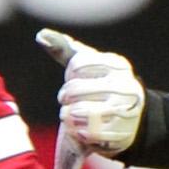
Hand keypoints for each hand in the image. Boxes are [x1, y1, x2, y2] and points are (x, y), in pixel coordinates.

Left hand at [36, 27, 147, 168]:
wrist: (128, 121)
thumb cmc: (99, 86)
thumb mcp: (86, 65)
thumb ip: (63, 48)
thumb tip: (41, 35)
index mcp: (118, 65)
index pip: (78, 64)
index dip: (71, 73)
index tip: (74, 77)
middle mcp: (125, 86)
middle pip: (75, 89)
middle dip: (65, 95)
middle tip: (66, 100)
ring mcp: (125, 111)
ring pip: (79, 111)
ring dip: (68, 114)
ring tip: (70, 114)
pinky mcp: (121, 134)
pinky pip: (87, 133)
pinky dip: (77, 132)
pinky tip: (80, 129)